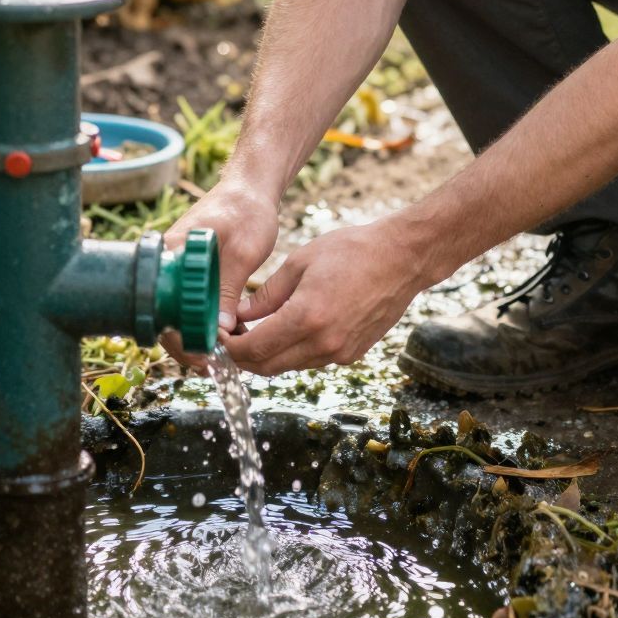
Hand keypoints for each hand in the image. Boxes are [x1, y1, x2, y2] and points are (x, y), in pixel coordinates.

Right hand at [162, 176, 280, 348]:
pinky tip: (235, 334)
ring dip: (202, 337)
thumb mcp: (243, 250)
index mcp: (171, 255)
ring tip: (233, 353)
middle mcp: (167, 265)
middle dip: (193, 345)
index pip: (163, 310)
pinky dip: (209, 323)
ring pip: (180, 317)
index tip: (209, 355)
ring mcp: (177, 271)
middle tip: (223, 362)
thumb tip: (218, 330)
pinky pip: (191, 307)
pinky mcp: (189, 275)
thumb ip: (227, 288)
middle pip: (167, 319)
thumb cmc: (247, 210)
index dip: (183, 339)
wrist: (250, 188)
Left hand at [223, 221, 430, 377]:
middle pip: (268, 367)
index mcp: (306, 317)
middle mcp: (323, 342)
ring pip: (289, 366)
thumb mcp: (300, 262)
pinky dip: (293, 352)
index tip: (216, 338)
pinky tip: (288, 331)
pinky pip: (312, 360)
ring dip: (268, 357)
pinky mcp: (351, 354)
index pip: (254, 350)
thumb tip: (241, 316)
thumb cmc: (352, 251)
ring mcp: (340, 352)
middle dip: (243, 359)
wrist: (402, 259)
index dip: (229, 349)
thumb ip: (267, 294)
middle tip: (228, 341)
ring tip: (254, 334)